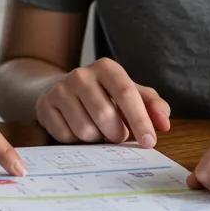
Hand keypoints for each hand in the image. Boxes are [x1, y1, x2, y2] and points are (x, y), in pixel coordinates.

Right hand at [36, 58, 170, 146]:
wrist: (64, 91)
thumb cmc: (106, 96)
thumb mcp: (132, 96)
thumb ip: (153, 106)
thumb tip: (164, 123)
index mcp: (106, 68)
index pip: (126, 93)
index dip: (140, 120)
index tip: (149, 142)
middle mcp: (81, 74)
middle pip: (106, 116)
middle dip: (117, 134)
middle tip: (118, 135)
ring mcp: (60, 90)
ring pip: (86, 130)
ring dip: (97, 139)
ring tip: (97, 130)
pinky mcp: (45, 106)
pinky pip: (66, 137)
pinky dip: (77, 141)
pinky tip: (78, 129)